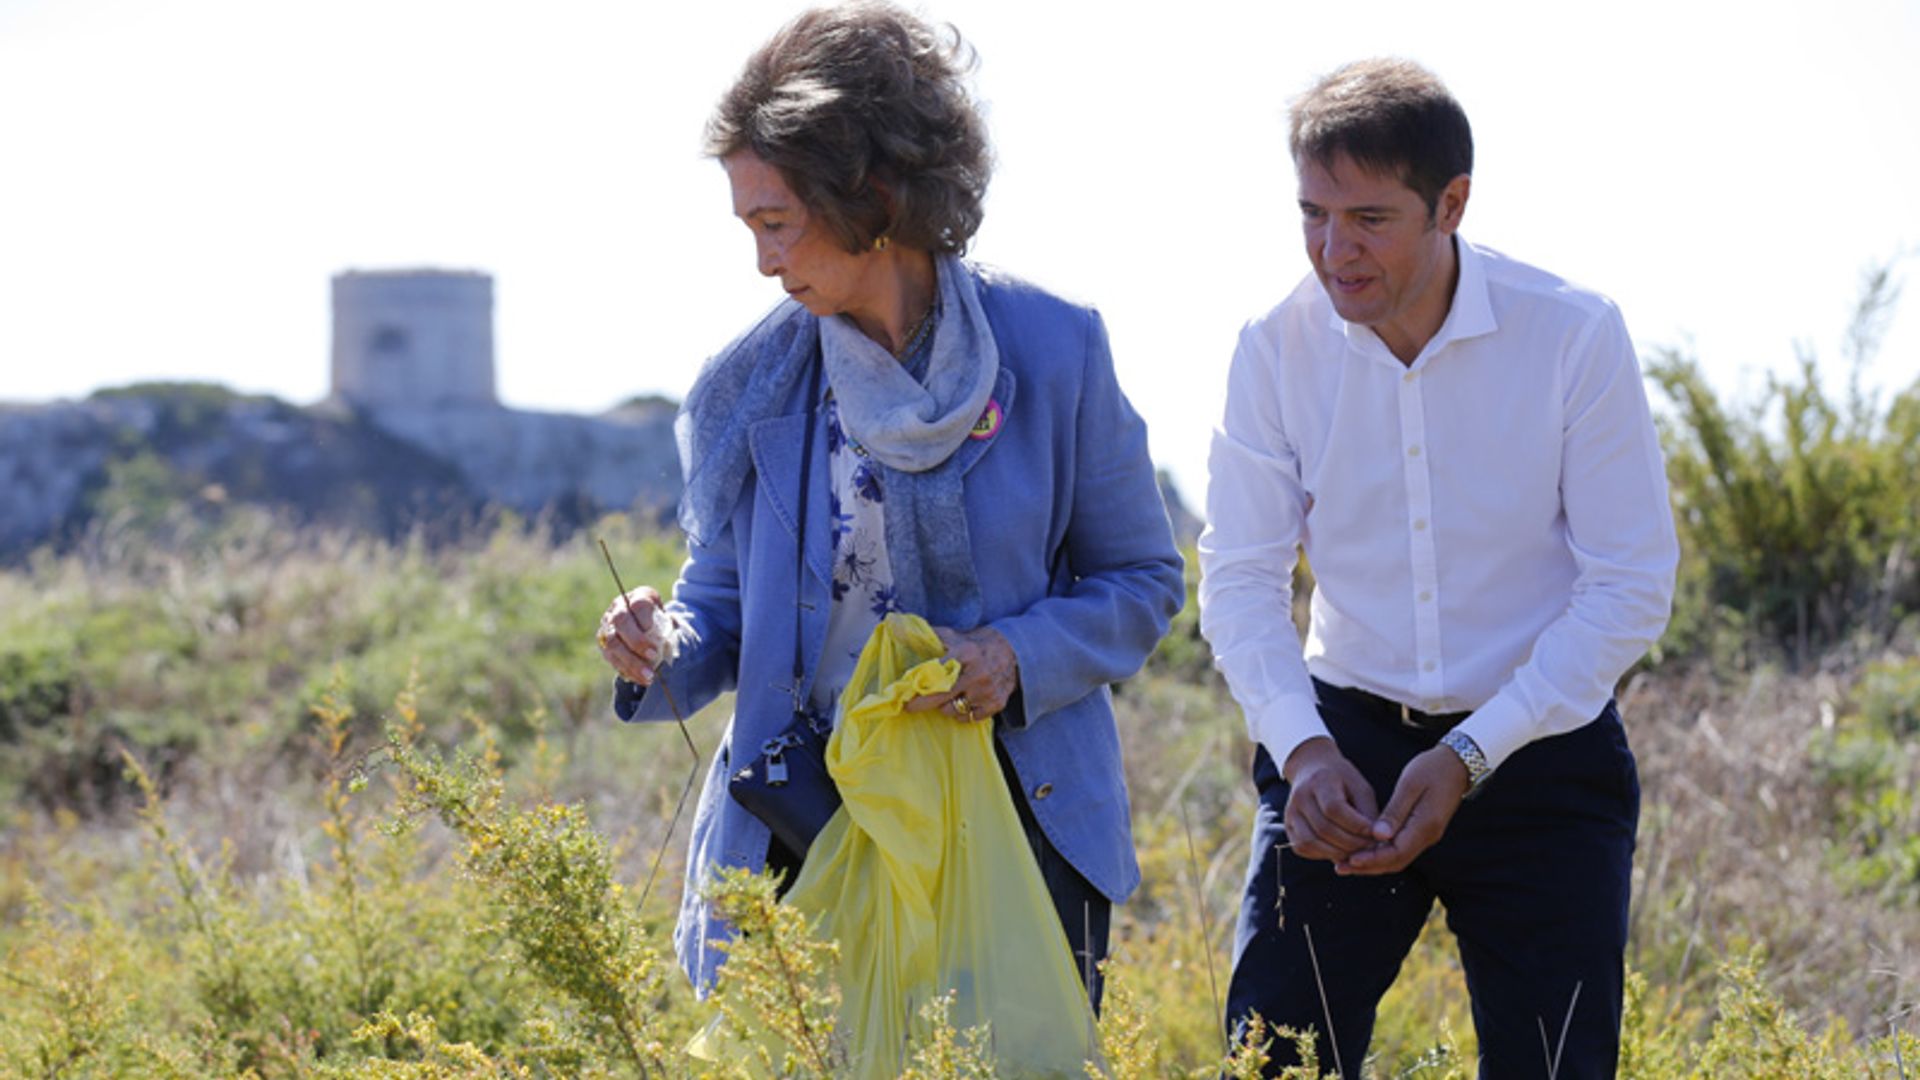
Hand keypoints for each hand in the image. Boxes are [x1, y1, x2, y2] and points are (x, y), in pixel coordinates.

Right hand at [596, 586, 670, 685]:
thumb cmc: (659, 622)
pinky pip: (611, 658)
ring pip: (613, 642)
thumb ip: (668, 629)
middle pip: (621, 621)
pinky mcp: (603, 643)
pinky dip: (627, 670)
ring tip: (649, 675)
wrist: (645, 626)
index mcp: (637, 597)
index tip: (658, 637)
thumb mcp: (667, 620)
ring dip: (631, 661)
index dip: (647, 621)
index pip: (638, 605)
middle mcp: (618, 608)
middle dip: (637, 641)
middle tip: (653, 656)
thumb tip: (670, 647)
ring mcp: (607, 625)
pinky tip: (641, 679)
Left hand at [904, 626, 1018, 721]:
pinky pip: (969, 718)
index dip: (918, 688)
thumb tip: (899, 629)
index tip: (904, 697)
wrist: (1014, 650)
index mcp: (966, 653)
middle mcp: (978, 674)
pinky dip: (962, 713)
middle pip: (942, 698)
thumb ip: (930, 637)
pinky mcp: (996, 704)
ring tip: (948, 695)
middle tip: (911, 706)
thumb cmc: (977, 643)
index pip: (936, 675)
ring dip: (946, 706)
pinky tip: (963, 701)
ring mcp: (988, 691)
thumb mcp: (955, 636)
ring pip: (954, 710)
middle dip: (923, 704)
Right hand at [1279, 737, 1381, 863]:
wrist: (1311, 770)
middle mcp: (1300, 797)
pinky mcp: (1288, 826)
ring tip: (1357, 854)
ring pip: (1310, 842)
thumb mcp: (1360, 788)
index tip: (1377, 834)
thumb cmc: (1342, 780)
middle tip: (1371, 849)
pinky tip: (1339, 852)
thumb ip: (1370, 813)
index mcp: (1320, 781)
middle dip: (1351, 844)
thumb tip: (1383, 838)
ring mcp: (1291, 813)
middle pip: (1324, 828)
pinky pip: (1303, 848)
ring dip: (1337, 854)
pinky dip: (1322, 855)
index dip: (1357, 826)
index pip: (1335, 809)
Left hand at [1339, 745, 1470, 875]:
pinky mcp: (1422, 831)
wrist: (1457, 765)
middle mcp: (1427, 836)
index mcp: (1425, 825)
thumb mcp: (1410, 785)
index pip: (1396, 853)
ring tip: (1347, 863)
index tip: (1350, 860)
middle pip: (1395, 861)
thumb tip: (1378, 836)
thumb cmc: (1432, 769)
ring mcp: (1426, 835)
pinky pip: (1400, 849)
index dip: (1372, 859)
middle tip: (1342, 867)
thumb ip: (1394, 812)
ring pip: (1397, 858)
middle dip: (1368, 866)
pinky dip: (1381, 853)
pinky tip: (1364, 850)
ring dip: (1373, 863)